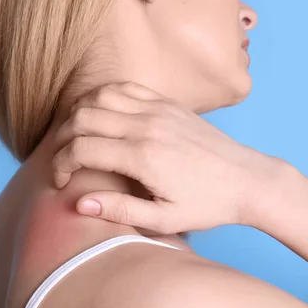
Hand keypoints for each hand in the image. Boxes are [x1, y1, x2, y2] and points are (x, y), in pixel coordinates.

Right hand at [51, 81, 281, 233]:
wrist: (248, 179)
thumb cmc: (207, 204)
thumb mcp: (165, 220)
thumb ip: (120, 210)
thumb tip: (80, 202)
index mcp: (144, 157)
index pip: (82, 149)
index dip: (61, 164)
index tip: (60, 179)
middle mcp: (147, 126)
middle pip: (83, 118)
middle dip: (62, 139)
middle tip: (64, 159)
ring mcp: (158, 109)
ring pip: (99, 97)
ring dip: (79, 114)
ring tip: (77, 137)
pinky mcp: (167, 102)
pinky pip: (124, 87)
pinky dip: (103, 97)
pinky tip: (101, 115)